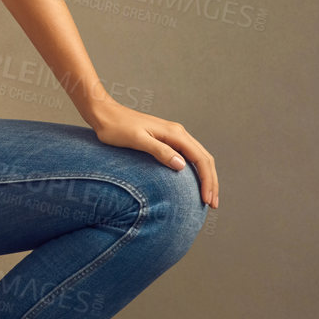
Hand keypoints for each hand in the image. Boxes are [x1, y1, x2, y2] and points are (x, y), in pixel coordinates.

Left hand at [88, 104, 218, 207]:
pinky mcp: (166, 140)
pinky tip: (193, 182)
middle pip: (205, 159)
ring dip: (206, 177)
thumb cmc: (116, 128)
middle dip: (212, 182)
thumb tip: (182, 165)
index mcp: (175, 134)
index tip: (207, 200)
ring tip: (207, 197)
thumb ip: (159, 151)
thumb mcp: (137, 140)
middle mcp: (178, 133)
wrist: (104, 114)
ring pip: (199, 157)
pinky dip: (196, 171)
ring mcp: (173, 136)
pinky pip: (188, 156)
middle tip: (213, 204)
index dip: (207, 181)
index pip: (201, 159)